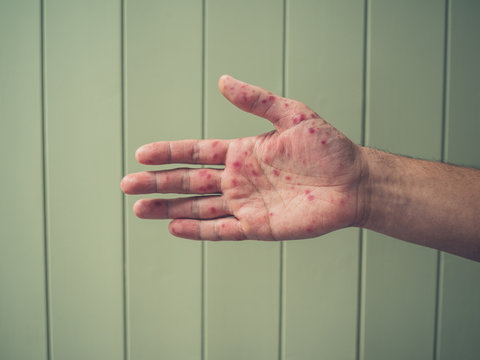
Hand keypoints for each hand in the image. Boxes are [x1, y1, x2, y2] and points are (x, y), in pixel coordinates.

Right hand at [121, 75, 367, 240]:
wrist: (353, 182)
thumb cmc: (328, 148)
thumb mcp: (292, 115)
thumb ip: (257, 100)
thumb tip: (223, 81)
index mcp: (242, 152)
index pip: (196, 152)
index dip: (168, 153)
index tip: (142, 154)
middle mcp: (238, 179)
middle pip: (188, 181)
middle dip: (157, 183)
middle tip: (128, 185)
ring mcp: (246, 203)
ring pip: (198, 207)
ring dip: (169, 208)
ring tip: (141, 209)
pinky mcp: (258, 226)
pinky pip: (222, 229)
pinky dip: (198, 229)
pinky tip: (175, 227)